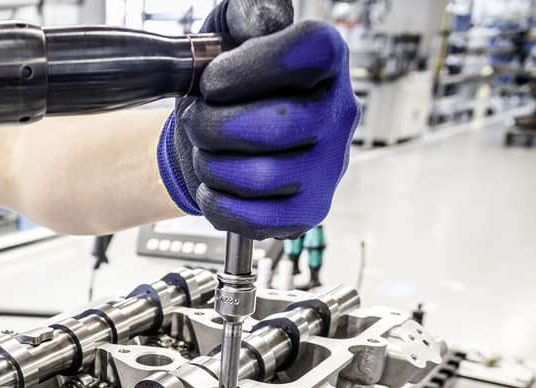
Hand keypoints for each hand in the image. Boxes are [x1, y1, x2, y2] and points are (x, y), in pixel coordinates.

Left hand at [157, 0, 359, 239]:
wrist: (217, 139)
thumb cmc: (226, 87)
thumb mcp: (228, 33)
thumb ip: (246, 13)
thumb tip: (264, 19)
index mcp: (327, 62)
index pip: (306, 54)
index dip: (247, 69)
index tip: (212, 80)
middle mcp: (339, 114)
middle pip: (276, 125)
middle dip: (214, 124)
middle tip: (196, 119)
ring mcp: (329, 167)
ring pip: (260, 176)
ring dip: (211, 165)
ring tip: (205, 151)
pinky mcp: (310, 210)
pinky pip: (257, 218)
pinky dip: (218, 203)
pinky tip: (213, 185)